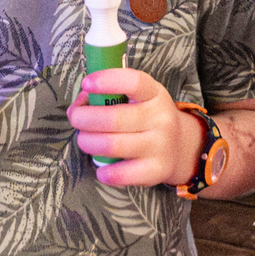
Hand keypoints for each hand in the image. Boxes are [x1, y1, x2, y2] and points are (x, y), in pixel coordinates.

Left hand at [68, 67, 199, 188]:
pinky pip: (122, 174)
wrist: (179, 146)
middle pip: (114, 118)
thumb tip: (79, 105)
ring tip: (85, 140)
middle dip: (84, 118)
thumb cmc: (146, 117)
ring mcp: (160, 145)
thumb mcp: (137, 97)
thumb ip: (108, 95)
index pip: (134, 82)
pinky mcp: (156, 170)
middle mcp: (161, 118)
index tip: (86, 83)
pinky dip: (105, 173)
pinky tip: (102, 169)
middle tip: (76, 118)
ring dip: (88, 142)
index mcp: (154, 93)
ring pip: (112, 145)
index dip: (107, 81)